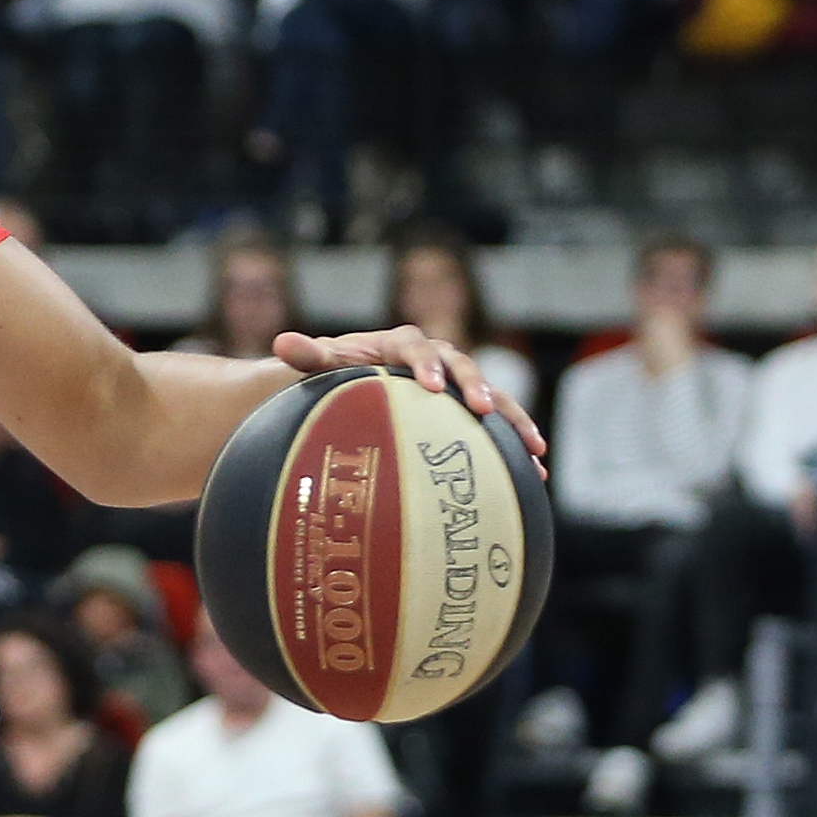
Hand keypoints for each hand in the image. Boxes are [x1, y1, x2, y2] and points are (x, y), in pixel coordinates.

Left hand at [273, 325, 543, 464]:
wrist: (351, 387)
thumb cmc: (336, 376)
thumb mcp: (322, 366)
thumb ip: (308, 356)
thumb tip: (281, 342)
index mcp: (401, 344)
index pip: (417, 349)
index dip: (426, 366)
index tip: (431, 388)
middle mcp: (436, 359)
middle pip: (463, 368)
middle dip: (478, 388)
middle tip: (485, 410)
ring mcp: (457, 385)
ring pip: (493, 397)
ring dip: (514, 420)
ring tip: (534, 448)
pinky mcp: (468, 411)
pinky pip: (498, 426)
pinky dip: (517, 446)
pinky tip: (536, 473)